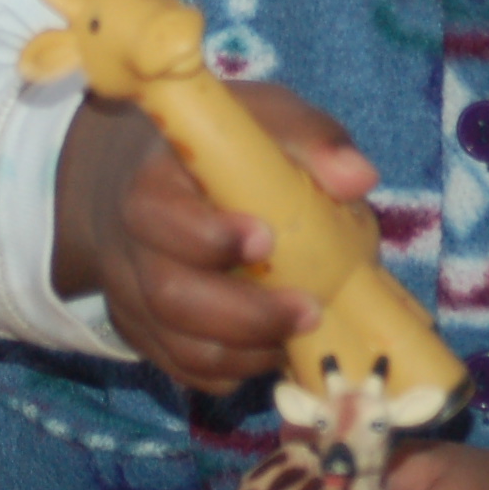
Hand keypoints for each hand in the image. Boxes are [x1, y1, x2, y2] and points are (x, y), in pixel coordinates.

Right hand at [49, 81, 378, 390]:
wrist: (143, 177)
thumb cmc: (219, 149)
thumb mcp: (263, 119)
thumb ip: (310, 139)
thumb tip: (358, 178)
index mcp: (152, 183)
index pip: (159, 215)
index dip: (208, 236)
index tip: (267, 238)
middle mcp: (130, 246)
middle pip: (169, 295)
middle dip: (244, 314)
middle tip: (309, 310)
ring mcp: (132, 296)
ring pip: (176, 344)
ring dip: (244, 352)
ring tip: (299, 337)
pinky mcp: (145, 333)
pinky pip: (182, 368)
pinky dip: (231, 370)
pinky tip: (272, 350)